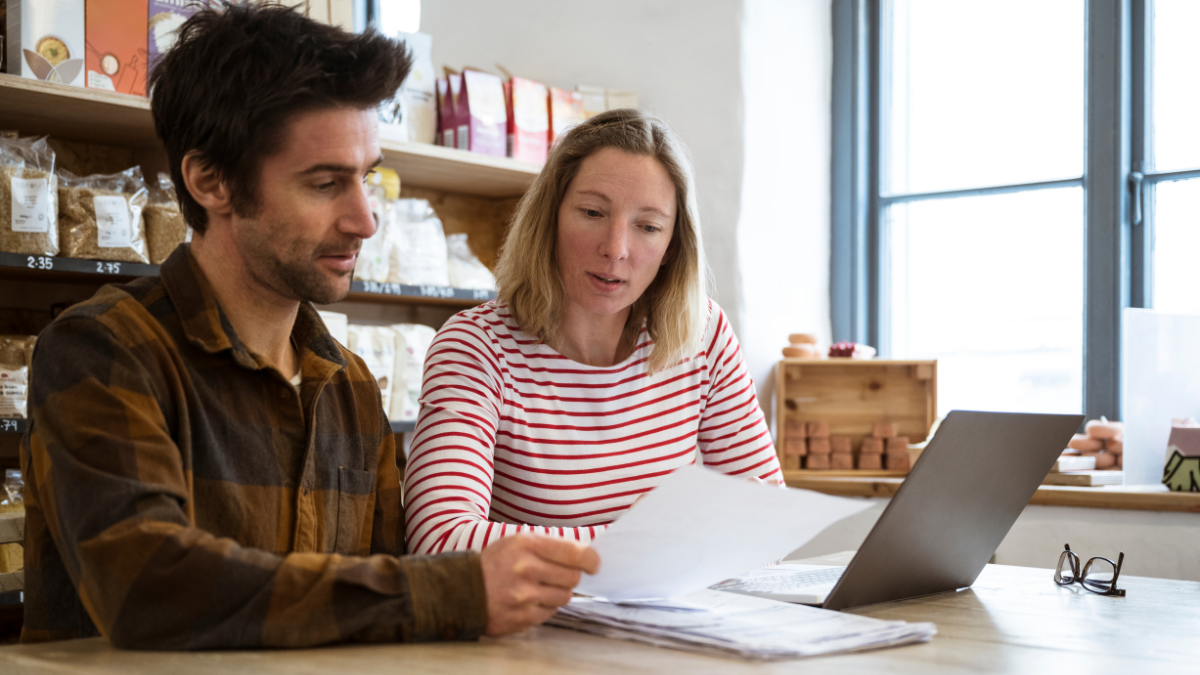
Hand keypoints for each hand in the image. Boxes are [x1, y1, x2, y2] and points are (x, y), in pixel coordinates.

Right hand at [480, 533, 600, 635]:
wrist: (462, 590)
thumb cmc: (494, 563)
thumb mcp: (517, 542)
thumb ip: (548, 546)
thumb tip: (585, 556)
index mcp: (526, 545)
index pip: (573, 552)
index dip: (590, 559)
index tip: (595, 564)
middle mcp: (526, 569)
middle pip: (572, 577)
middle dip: (570, 576)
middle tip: (558, 575)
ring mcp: (524, 596)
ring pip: (564, 597)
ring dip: (558, 592)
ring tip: (540, 587)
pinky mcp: (522, 617)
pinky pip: (550, 612)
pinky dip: (545, 607)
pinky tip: (530, 600)